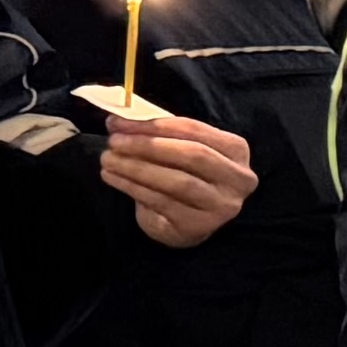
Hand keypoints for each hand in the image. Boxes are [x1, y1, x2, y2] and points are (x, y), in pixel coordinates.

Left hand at [92, 111, 253, 246]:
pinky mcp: (199, 225)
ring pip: (177, 181)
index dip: (154, 124)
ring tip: (108, 160)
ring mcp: (222, 205)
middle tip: (114, 142)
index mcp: (236, 150)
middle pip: (192, 155)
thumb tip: (117, 121)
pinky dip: (132, 187)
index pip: (195, 130)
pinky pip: (162, 202)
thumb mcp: (179, 150)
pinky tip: (113, 177)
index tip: (118, 122)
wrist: (187, 222)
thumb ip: (157, 134)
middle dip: (148, 146)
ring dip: (136, 168)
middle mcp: (238, 178)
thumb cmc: (183, 176)